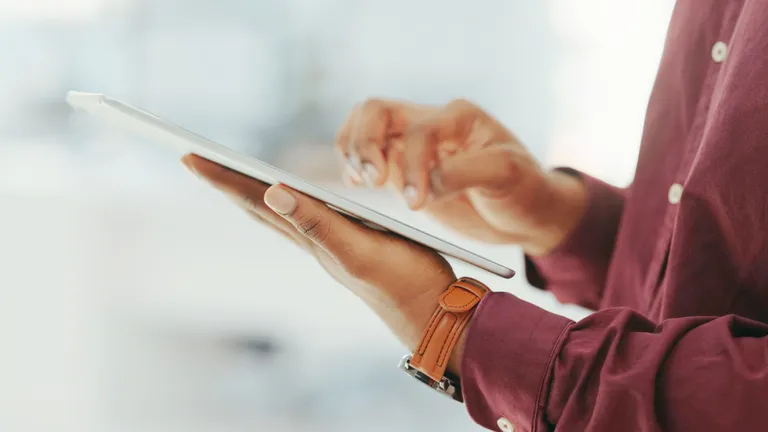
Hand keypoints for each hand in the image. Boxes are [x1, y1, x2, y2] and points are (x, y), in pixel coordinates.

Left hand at [181, 155, 467, 373]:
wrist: (434, 315)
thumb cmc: (404, 282)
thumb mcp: (359, 250)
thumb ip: (319, 223)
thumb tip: (271, 192)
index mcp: (311, 237)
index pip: (257, 202)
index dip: (223, 179)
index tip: (189, 157)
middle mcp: (314, 241)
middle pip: (259, 207)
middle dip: (227, 182)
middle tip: (195, 160)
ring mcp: (330, 246)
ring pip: (280, 214)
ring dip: (252, 193)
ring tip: (231, 177)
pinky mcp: (352, 246)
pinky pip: (306, 219)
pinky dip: (288, 203)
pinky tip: (293, 201)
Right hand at [336, 98, 586, 255]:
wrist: (526, 210)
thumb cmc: (523, 188)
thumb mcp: (507, 175)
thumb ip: (467, 172)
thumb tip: (428, 183)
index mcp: (459, 117)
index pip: (420, 129)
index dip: (414, 164)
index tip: (418, 202)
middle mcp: (431, 122)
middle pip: (377, 110)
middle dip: (365, 143)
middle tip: (372, 181)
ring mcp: (412, 144)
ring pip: (364, 124)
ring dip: (352, 149)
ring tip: (360, 181)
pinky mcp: (402, 167)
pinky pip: (365, 153)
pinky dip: (351, 163)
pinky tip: (354, 184)